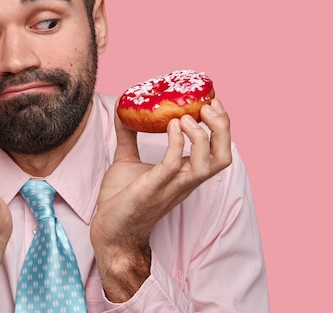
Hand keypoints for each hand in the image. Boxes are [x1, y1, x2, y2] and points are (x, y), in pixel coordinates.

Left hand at [90, 99, 231, 301]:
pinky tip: (171, 126)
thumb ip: (128, 135)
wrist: (109, 230)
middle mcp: (185, 180)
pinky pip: (174, 165)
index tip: (211, 101)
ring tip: (187, 116)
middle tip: (208, 105)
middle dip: (223, 128)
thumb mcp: (127, 160)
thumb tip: (122, 109)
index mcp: (184, 173)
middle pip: (223, 156)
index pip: (218, 150)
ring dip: (202, 136)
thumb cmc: (121, 198)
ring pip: (209, 164)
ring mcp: (172, 186)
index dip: (221, 126)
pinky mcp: (154, 189)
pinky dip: (177, 143)